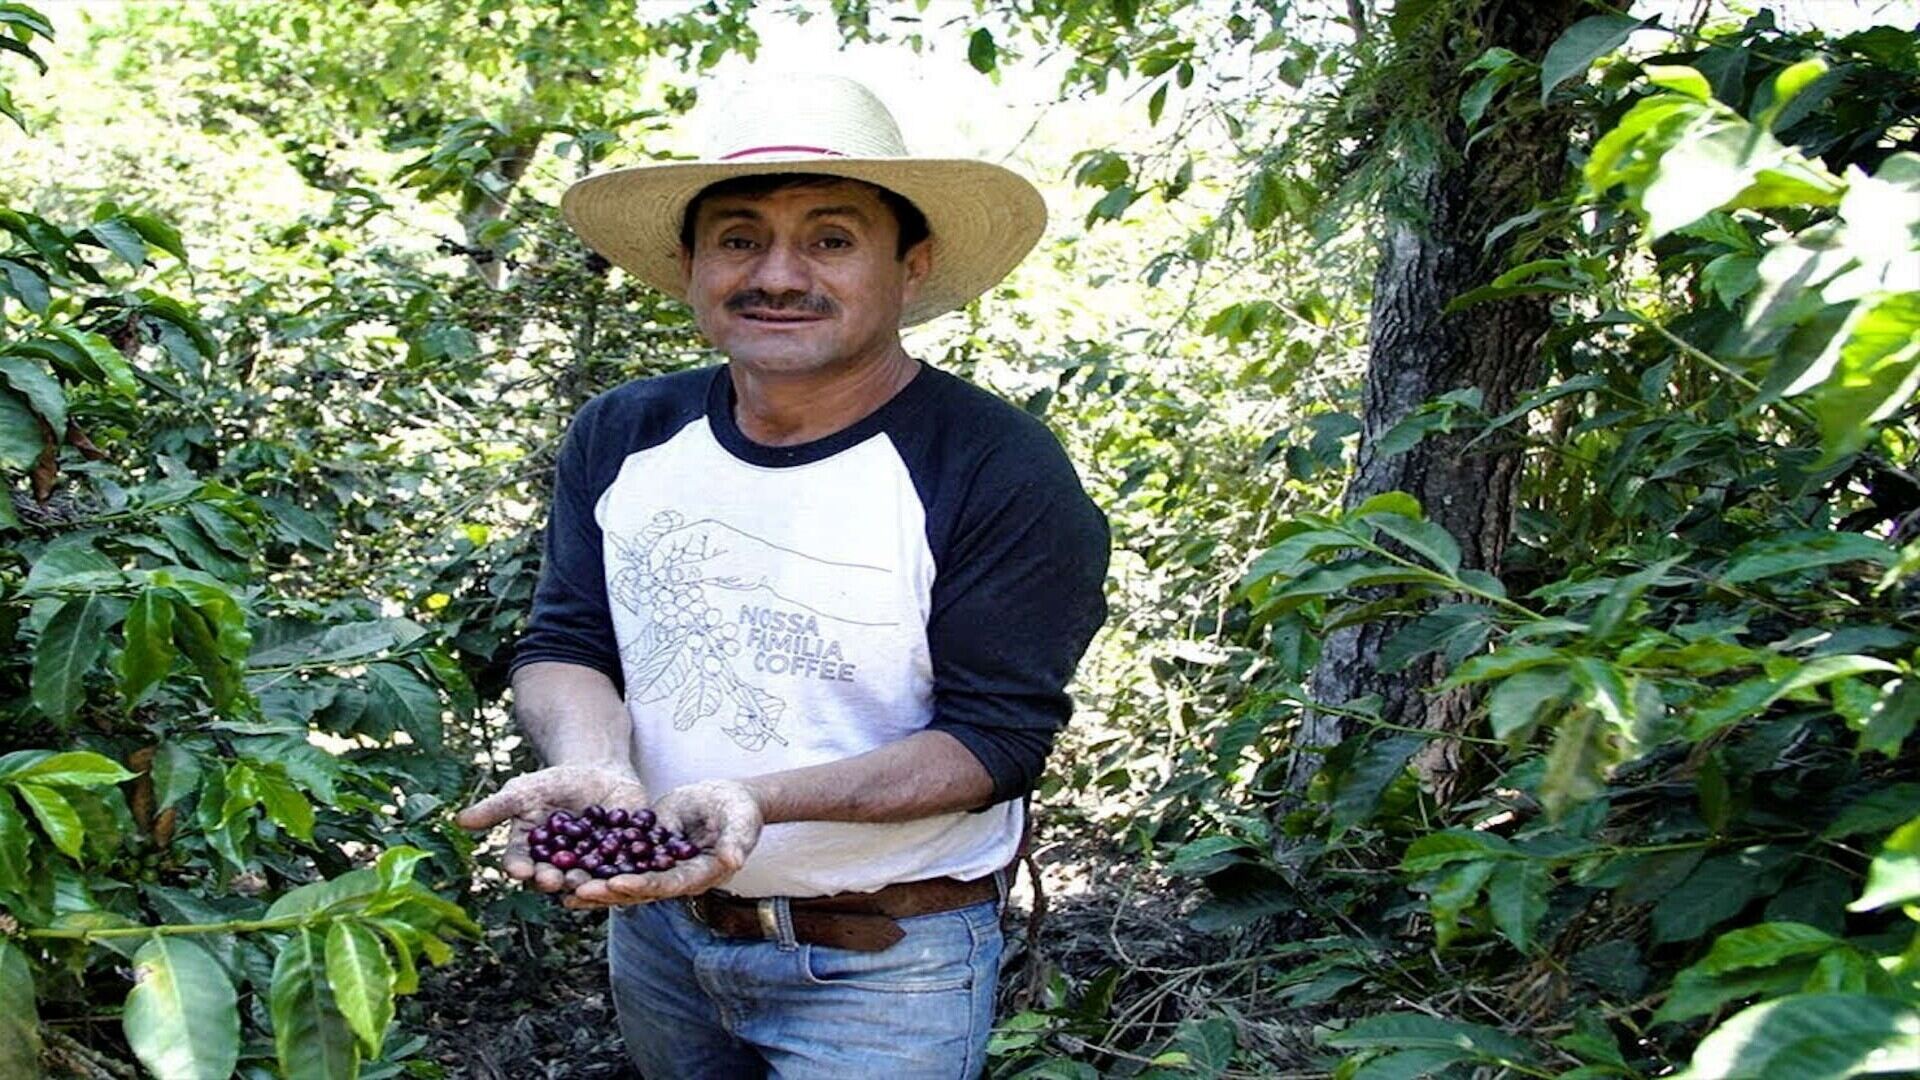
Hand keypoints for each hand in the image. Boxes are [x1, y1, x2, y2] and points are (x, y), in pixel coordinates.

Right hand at [455, 764, 648, 893]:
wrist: (597, 773)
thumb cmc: (554, 783)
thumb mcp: (525, 791)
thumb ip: (497, 807)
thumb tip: (459, 820)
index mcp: (530, 855)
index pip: (519, 864)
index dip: (520, 868)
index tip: (521, 870)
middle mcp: (557, 868)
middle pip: (552, 879)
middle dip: (553, 880)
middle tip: (555, 881)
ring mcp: (588, 868)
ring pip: (585, 881)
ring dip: (585, 884)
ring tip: (585, 883)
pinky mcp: (620, 864)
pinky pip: (619, 872)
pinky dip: (620, 874)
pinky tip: (622, 874)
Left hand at [564, 779, 762, 909]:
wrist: (729, 800)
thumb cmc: (741, 811)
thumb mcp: (742, 822)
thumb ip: (737, 841)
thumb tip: (733, 860)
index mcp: (697, 876)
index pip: (667, 884)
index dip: (642, 886)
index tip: (616, 884)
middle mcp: (673, 878)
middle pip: (637, 889)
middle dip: (606, 891)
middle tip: (577, 891)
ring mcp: (657, 865)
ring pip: (622, 878)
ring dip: (594, 885)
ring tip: (563, 888)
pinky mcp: (645, 849)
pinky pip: (617, 859)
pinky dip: (595, 863)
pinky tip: (568, 863)